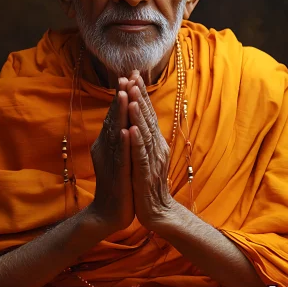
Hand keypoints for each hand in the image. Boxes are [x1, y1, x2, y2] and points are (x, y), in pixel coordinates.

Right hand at [87, 78, 135, 233]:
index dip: (122, 96)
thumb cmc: (117, 184)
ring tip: (124, 95)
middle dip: (120, 98)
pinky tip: (127, 130)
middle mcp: (107, 149)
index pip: (116, 116)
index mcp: (108, 143)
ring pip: (116, 133)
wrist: (109, 214)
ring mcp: (111, 161)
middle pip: (114, 119)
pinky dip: (123, 143)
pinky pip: (121, 157)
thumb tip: (124, 119)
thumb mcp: (118, 156)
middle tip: (125, 77)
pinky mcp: (118, 175)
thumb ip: (118, 138)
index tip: (129, 76)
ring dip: (120, 114)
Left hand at [126, 71, 175, 230]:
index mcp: (155, 142)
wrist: (157, 213)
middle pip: (148, 118)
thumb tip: (137, 119)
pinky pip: (140, 156)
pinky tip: (130, 130)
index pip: (148, 113)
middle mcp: (156, 148)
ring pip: (144, 134)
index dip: (142, 94)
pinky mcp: (144, 175)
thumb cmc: (148, 184)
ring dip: (138, 115)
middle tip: (133, 76)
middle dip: (140, 97)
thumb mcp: (146, 157)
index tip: (134, 74)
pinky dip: (136, 143)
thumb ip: (144, 138)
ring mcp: (152, 161)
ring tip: (132, 96)